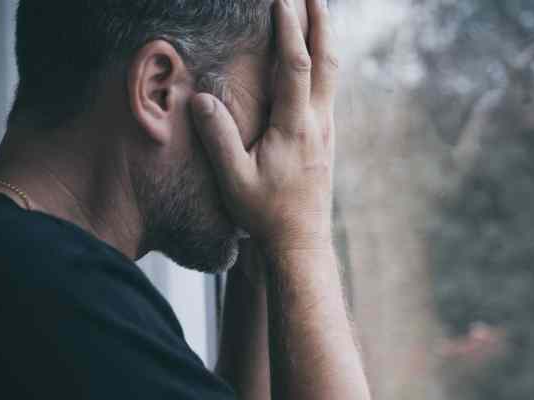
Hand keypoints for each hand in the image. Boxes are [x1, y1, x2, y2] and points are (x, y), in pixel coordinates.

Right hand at [190, 0, 336, 252]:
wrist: (301, 241)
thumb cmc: (266, 214)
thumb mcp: (234, 180)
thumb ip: (218, 138)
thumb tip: (201, 99)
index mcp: (295, 128)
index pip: (297, 67)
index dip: (290, 30)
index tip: (282, 0)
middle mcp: (318, 123)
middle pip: (327, 60)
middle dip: (321, 22)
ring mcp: (326, 129)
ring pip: (332, 74)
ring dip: (325, 39)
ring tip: (318, 12)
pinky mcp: (326, 137)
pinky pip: (328, 89)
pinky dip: (323, 62)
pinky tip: (315, 58)